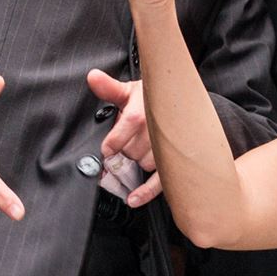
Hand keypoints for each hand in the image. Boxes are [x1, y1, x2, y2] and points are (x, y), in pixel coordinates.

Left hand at [86, 68, 161, 205]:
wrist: (184, 104)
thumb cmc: (154, 97)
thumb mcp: (130, 90)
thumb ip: (109, 87)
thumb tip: (92, 76)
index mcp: (142, 114)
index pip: (121, 136)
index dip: (111, 144)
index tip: (106, 149)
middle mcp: (155, 132)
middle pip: (129, 154)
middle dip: (123, 152)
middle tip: (123, 146)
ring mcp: (166, 149)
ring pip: (142, 166)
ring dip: (135, 164)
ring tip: (135, 152)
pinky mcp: (174, 162)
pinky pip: (159, 182)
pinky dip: (145, 193)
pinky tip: (133, 199)